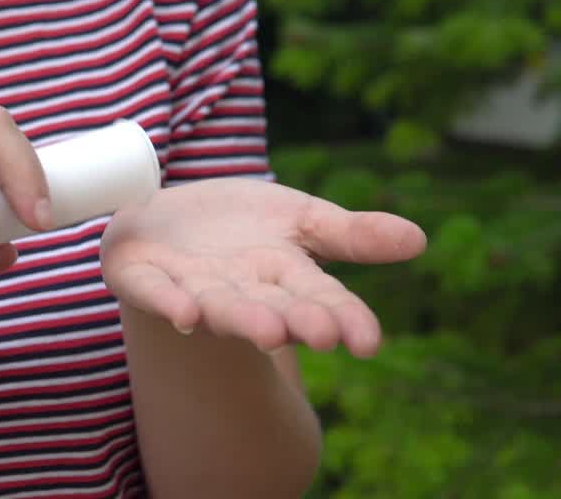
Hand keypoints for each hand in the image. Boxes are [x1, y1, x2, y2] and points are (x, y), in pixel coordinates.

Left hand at [99, 178, 425, 356]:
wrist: (161, 218)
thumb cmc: (238, 225)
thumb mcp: (300, 218)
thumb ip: (352, 234)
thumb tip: (419, 239)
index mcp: (283, 277)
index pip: (322, 301)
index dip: (345, 320)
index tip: (368, 342)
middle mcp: (240, 291)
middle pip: (272, 309)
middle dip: (294, 322)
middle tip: (319, 335)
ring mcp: (190, 287)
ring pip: (218, 308)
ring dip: (240, 318)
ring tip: (265, 329)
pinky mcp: (141, 277)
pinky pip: (155, 294)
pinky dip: (170, 304)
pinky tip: (185, 316)